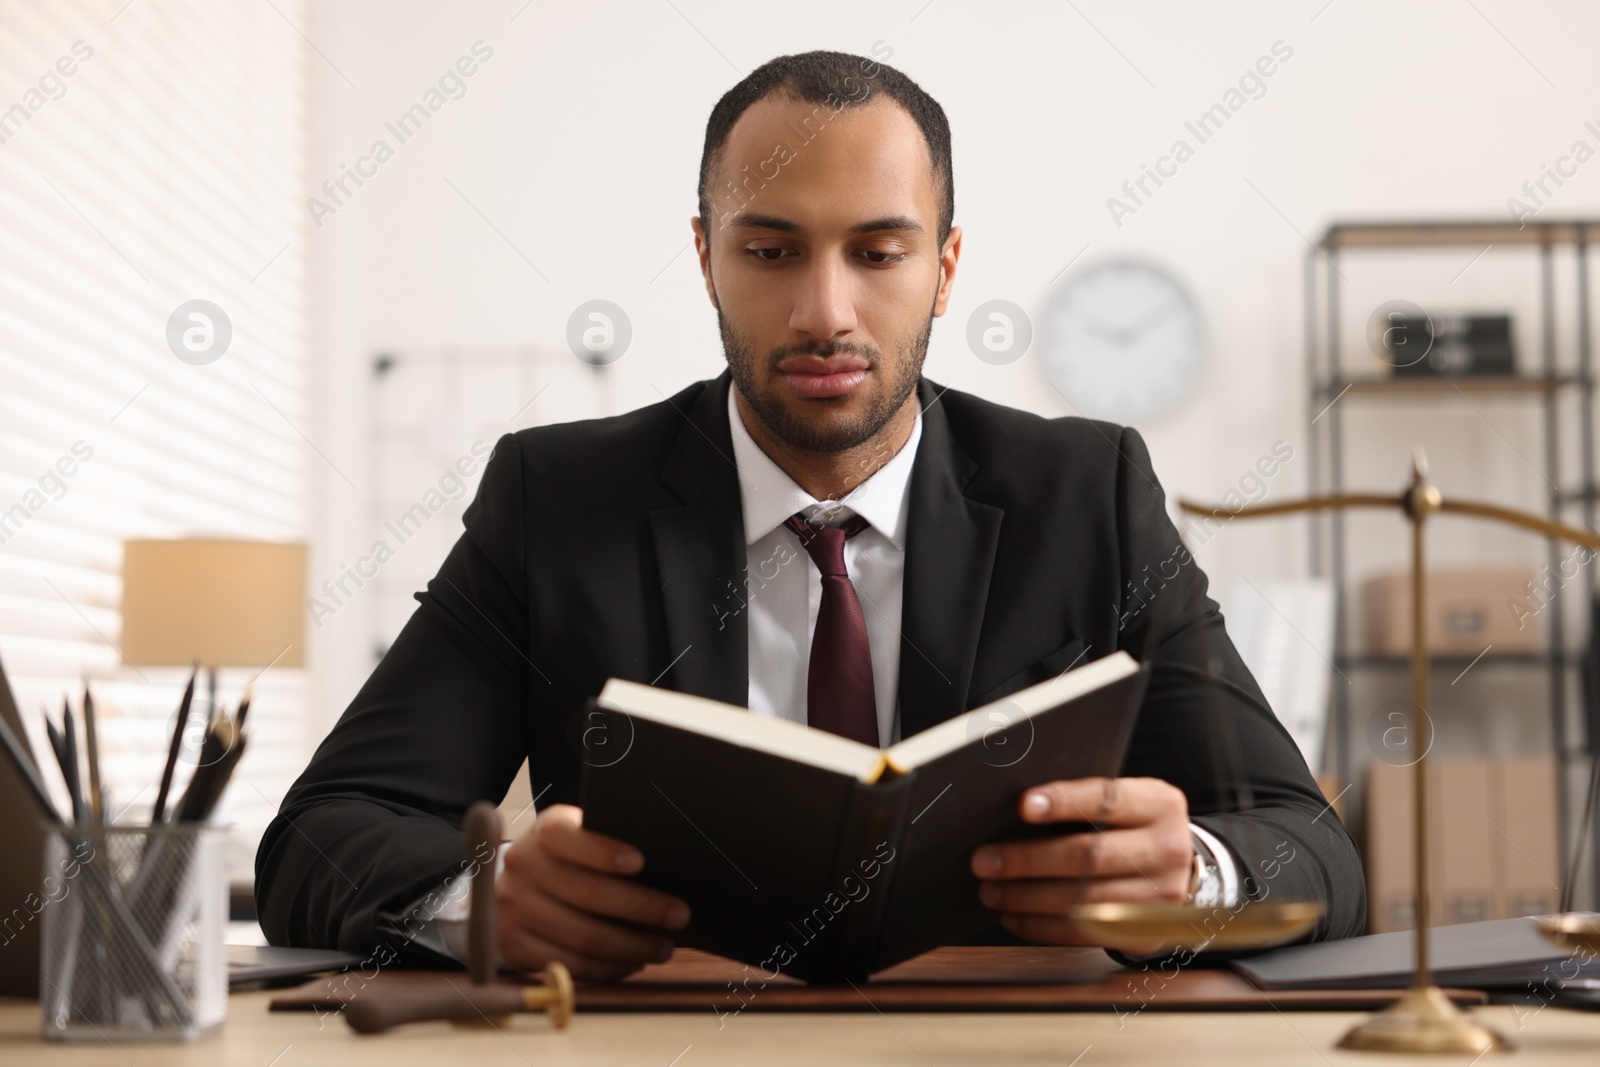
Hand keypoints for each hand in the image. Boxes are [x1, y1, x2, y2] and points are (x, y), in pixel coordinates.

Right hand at [496, 803, 689, 980]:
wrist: (519, 885)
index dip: (602, 851)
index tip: (640, 862)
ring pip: (582, 937)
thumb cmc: (570, 859)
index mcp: (543, 832)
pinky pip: (569, 965)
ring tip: (663, 947)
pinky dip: (608, 968)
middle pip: (586, 893)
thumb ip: (610, 843)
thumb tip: (666, 867)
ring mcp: (513, 909)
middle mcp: (522, 867)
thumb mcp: (581, 837)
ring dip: (631, 946)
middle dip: (641, 907)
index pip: (566, 836)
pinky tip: (633, 962)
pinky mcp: (514, 945)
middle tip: (679, 915)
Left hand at [970, 777, 1193, 945]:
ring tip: (991, 891)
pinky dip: (1041, 926)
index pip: (1108, 800)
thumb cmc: (1131, 825)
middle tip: (983, 860)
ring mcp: (1162, 897)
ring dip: (1027, 899)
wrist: (1178, 868)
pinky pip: (1084, 933)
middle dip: (1028, 860)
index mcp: (1159, 805)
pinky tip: (1014, 916)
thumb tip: (1016, 810)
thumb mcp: (1124, 800)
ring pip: (1082, 900)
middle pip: (1089, 856)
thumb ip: (1083, 800)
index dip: (1064, 802)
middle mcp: (1168, 850)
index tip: (1022, 805)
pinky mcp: (1145, 934)